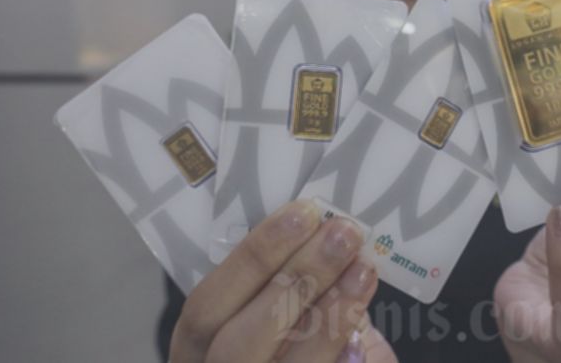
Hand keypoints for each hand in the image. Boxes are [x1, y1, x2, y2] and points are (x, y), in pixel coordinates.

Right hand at [170, 199, 395, 362]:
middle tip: (343, 233)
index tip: (305, 212)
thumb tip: (323, 238)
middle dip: (297, 278)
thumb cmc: (276, 345)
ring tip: (363, 270)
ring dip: (330, 316)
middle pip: (244, 338)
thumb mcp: (261, 315)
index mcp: (194, 352)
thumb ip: (279, 287)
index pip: (206, 305)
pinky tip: (365, 337)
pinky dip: (342, 360)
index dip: (254, 256)